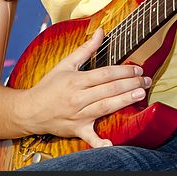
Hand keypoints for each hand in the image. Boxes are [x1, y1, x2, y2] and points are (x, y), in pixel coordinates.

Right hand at [20, 27, 151, 147]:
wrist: (29, 110)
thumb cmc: (49, 86)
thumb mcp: (66, 64)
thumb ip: (86, 48)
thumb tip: (101, 31)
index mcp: (76, 81)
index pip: (105, 74)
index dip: (123, 71)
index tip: (137, 69)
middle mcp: (78, 98)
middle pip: (109, 90)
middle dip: (130, 84)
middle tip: (146, 81)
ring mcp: (78, 115)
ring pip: (105, 107)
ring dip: (124, 101)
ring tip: (141, 95)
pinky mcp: (77, 130)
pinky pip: (90, 137)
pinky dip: (100, 142)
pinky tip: (112, 143)